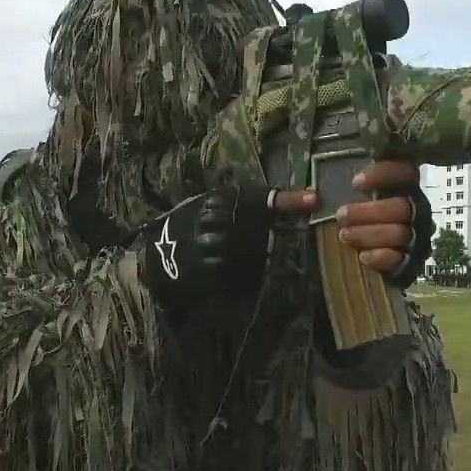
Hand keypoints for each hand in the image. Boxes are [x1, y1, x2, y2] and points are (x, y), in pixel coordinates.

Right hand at [140, 184, 316, 300]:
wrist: (156, 260)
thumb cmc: (185, 230)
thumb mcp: (207, 208)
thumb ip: (238, 208)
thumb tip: (279, 211)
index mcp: (216, 200)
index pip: (260, 198)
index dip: (289, 199)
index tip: (314, 198)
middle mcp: (215, 219)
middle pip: (264, 227)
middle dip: (277, 234)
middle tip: (287, 237)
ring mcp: (213, 245)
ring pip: (256, 250)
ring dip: (261, 255)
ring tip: (251, 257)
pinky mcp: (211, 269)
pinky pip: (242, 271)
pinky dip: (248, 272)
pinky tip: (240, 272)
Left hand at [333, 160, 434, 287]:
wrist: (347, 259)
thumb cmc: (345, 219)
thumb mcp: (332, 200)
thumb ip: (321, 193)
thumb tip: (312, 196)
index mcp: (399, 187)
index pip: (403, 172)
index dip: (384, 175)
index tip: (355, 183)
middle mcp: (411, 210)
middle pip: (401, 207)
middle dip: (369, 211)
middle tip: (341, 215)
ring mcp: (412, 236)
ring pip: (399, 233)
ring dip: (369, 234)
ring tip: (344, 235)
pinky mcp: (406, 261)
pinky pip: (400, 259)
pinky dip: (381, 257)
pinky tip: (363, 256)